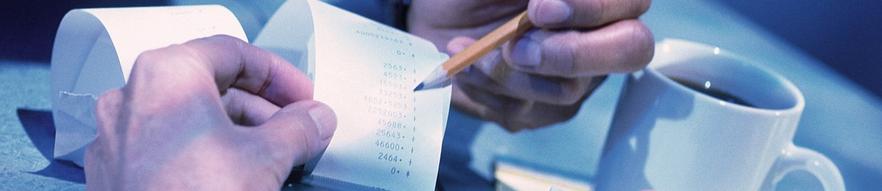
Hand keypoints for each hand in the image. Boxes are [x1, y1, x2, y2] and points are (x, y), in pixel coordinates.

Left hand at [86, 35, 335, 189]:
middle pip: (210, 86)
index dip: (278, 75)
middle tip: (294, 129)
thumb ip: (299, 128)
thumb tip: (314, 119)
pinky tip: (234, 178)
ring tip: (271, 159)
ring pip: (188, 119)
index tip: (302, 97)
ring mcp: (118, 139)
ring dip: (235, 133)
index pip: (232, 53)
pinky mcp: (115, 174)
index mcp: (167, 74)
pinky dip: (203, 154)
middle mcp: (132, 98)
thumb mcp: (268, 157)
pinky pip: (166, 149)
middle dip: (259, 108)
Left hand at [408, 0, 653, 130]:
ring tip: (468, 48)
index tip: (539, 9)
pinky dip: (487, 86)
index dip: (592, 8)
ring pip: (567, 89)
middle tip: (513, 47)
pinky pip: (525, 110)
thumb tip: (553, 3)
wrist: (438, 17)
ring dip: (507, 71)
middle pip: (630, 50)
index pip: (632, 1)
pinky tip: (467, 66)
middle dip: (570, 53)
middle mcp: (601, 35)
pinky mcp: (543, 109)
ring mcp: (577, 77)